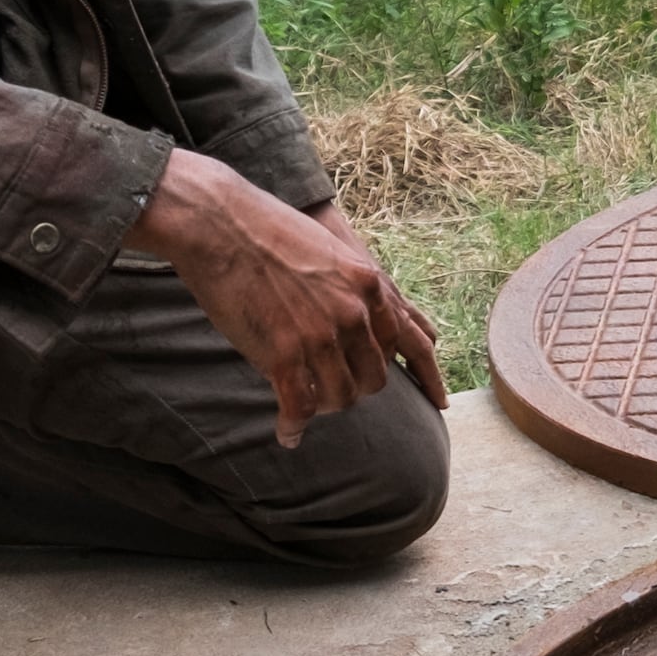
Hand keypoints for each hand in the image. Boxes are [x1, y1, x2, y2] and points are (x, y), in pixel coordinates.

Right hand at [130, 151, 448, 446]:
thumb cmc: (268, 232)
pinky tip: (288, 432)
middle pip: (375, 378)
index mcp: (370, 286)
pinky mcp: (283, 354)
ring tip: (306, 408)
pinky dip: (293, 425)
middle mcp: (353, 314)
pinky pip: (300, 406)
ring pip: (340, 398)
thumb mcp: (332, 253)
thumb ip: (353, 288)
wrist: (221, 223)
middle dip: (355, 388)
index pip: (414, 343)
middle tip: (332, 391)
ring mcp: (320, 335)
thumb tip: (360, 320)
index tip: (435, 401)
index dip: (423, 377)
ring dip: (323, 407)